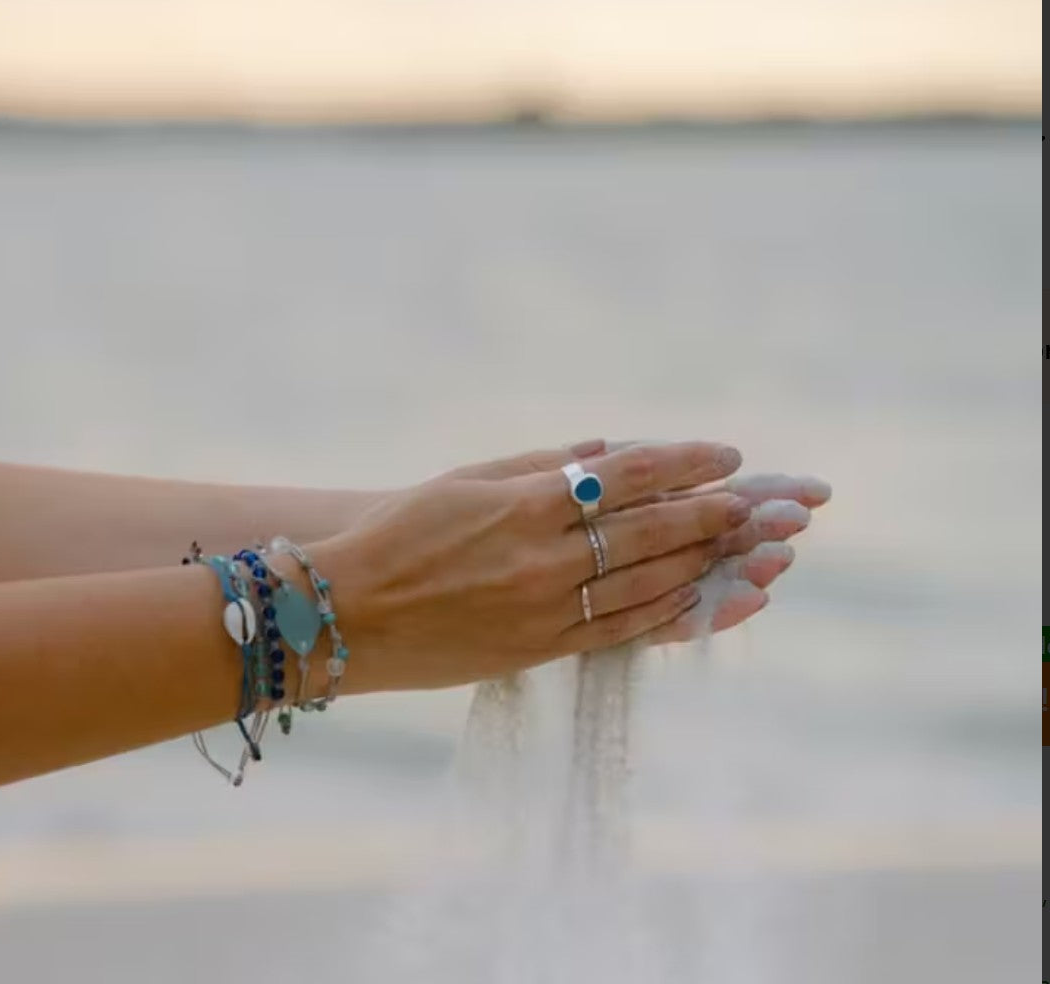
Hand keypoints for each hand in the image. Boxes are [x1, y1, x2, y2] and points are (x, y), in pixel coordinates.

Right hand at [300, 441, 748, 693]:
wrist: (347, 615)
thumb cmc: (396, 536)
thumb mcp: (461, 480)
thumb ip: (537, 464)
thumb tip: (604, 449)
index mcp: (523, 505)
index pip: (626, 476)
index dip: (683, 464)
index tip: (726, 455)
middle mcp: (543, 558)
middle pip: (649, 532)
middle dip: (709, 514)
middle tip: (752, 503)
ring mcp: (544, 610)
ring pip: (645, 584)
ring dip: (699, 563)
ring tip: (738, 547)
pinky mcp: (539, 650)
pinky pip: (618, 632)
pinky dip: (663, 613)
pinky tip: (695, 598)